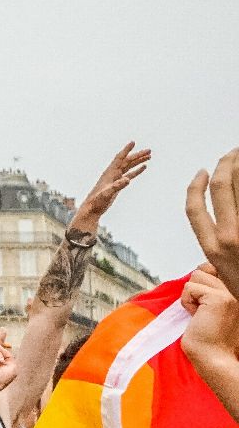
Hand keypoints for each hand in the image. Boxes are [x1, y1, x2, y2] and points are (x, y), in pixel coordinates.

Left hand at [73, 141, 150, 228]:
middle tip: (150, 150)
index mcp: (109, 173)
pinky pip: (129, 174)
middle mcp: (112, 173)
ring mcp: (115, 178)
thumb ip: (116, 186)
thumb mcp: (107, 194)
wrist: (92, 209)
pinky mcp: (118, 184)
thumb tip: (127, 180)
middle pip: (127, 161)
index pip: (119, 158)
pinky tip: (143, 167)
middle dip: (137, 155)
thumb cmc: (97, 201)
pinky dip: (137, 170)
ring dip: (138, 161)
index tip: (133, 142)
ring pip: (129, 166)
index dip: (126, 150)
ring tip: (149, 156)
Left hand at [184, 265, 238, 362]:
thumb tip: (198, 272)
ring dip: (191, 295)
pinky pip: (190, 287)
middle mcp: (237, 291)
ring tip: (200, 314)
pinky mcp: (219, 299)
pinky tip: (196, 316)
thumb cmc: (209, 339)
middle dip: (196, 288)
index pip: (215, 269)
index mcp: (236, 293)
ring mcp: (231, 294)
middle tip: (201, 310)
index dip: (202, 283)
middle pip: (205, 268)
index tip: (204, 306)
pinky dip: (187, 301)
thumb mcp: (212, 310)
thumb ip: (210, 291)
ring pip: (197, 274)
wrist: (214, 359)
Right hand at [187, 148, 238, 283]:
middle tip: (232, 153)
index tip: (202, 172)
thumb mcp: (223, 273)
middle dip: (226, 165)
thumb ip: (219, 250)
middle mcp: (230, 237)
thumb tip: (220, 228)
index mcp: (212, 248)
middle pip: (223, 187)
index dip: (196, 186)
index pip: (194, 208)